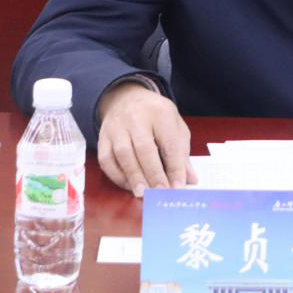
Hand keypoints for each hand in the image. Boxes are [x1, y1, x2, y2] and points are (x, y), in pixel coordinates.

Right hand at [97, 81, 195, 195]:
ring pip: (123, 154)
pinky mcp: (103, 137)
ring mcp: (116, 127)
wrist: (126, 99)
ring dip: (134, 177)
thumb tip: (190, 179)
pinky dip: (117, 176)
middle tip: (160, 193)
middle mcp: (136, 117)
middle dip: (153, 173)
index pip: (169, 142)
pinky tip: (129, 185)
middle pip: (144, 148)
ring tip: (144, 193)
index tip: (179, 186)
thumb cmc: (156, 117)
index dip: (174, 166)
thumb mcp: (174, 126)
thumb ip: (182, 153)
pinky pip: (106, 160)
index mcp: (160, 112)